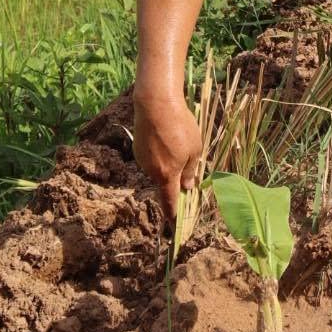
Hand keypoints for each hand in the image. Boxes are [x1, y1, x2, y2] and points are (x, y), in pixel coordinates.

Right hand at [133, 91, 202, 226]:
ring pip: (158, 167)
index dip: (172, 216)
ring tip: (176, 138)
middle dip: (175, 176)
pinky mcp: (137, 147)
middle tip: (186, 156)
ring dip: (167, 160)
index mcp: (167, 175)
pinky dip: (158, 151)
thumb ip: (191, 171)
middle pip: (165, 182)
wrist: (155, 103)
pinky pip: (151, 156)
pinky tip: (164, 134)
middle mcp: (151, 171)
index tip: (173, 228)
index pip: (170, 202)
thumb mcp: (194, 149)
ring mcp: (142, 159)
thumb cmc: (180, 126)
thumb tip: (187, 187)